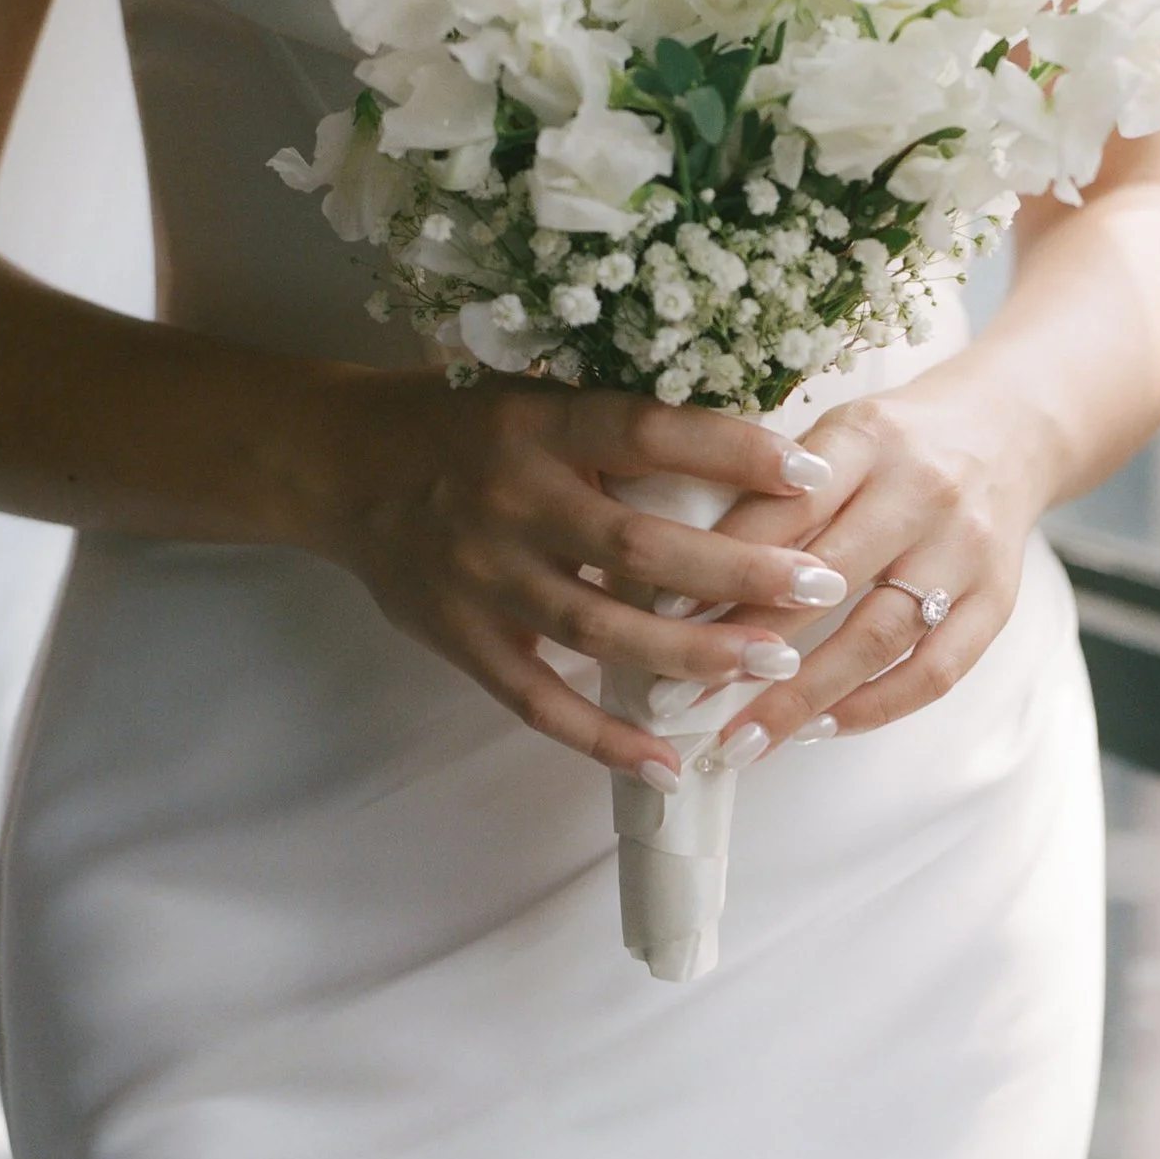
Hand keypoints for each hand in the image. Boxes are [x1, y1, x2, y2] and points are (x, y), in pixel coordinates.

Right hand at [311, 374, 846, 782]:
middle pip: (639, 549)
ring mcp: (483, 579)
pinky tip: (671, 763)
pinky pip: (540, 702)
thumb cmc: (460, 419)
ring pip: (601, 632)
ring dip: (695, 655)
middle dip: (739, 572)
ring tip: (775, 663)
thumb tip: (741, 444)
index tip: (812, 471)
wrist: (338, 465)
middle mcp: (511, 501)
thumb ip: (615, 427)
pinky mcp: (463, 639)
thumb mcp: (534, 395)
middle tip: (821, 586)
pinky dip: (605, 738)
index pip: (647, 433)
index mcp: (536, 426)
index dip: (732, 452)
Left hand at [696, 376, 1048, 761]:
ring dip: (805, 694)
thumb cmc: (896, 440)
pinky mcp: (998, 598)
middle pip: (829, 577)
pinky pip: (938, 669)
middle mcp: (923, 490)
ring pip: (880, 634)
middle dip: (749, 643)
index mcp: (869, 436)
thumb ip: (772, 489)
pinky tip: (820, 728)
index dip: (723, 563)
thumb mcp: (834, 434)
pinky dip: (876, 706)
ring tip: (745, 739)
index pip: (788, 507)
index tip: (660, 615)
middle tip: (679, 701)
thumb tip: (680, 567)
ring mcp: (967, 549)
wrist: (1011, 428)